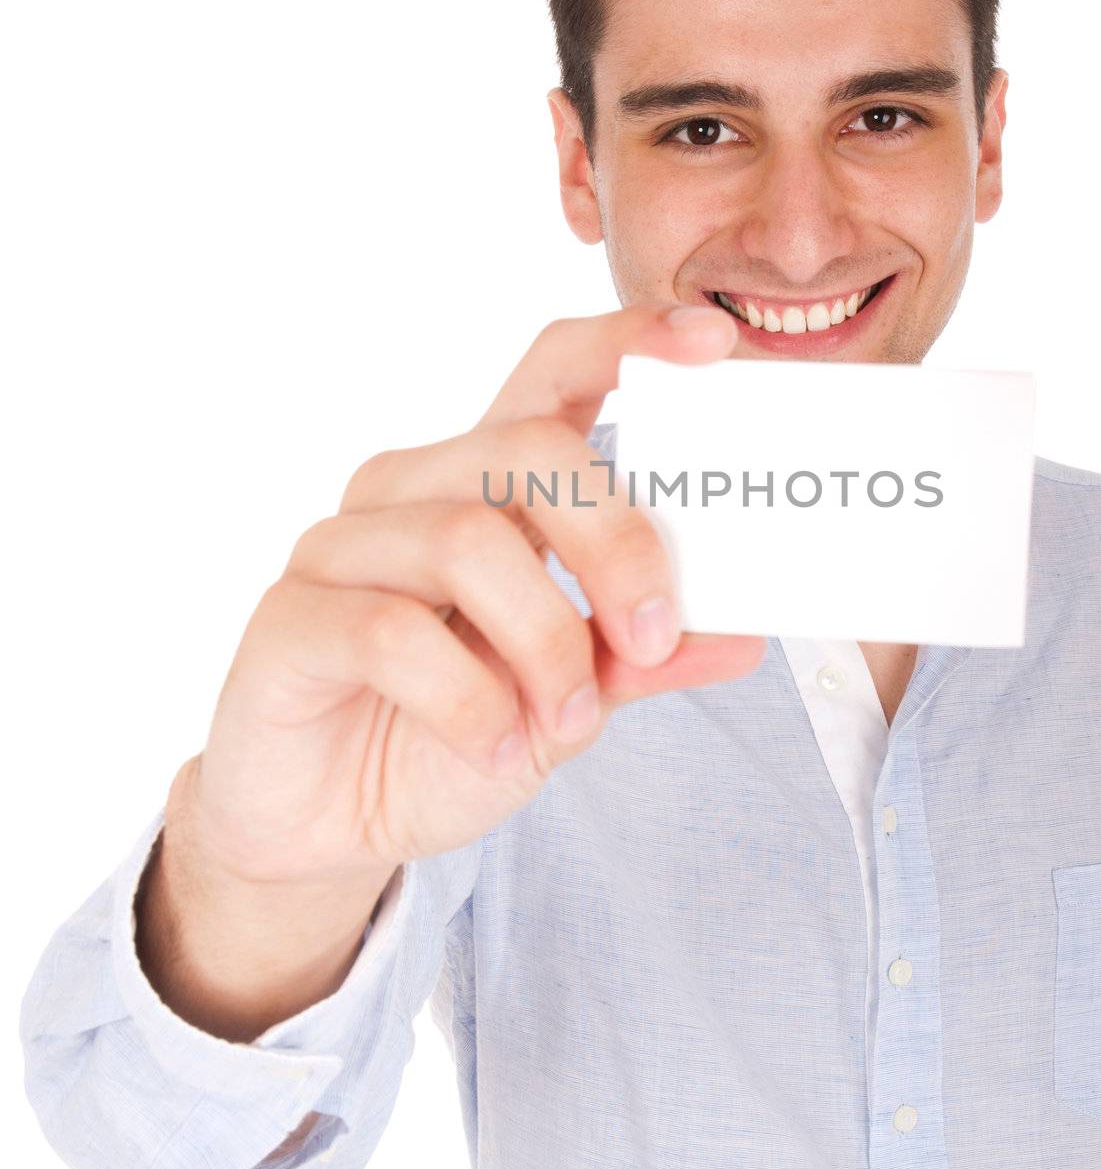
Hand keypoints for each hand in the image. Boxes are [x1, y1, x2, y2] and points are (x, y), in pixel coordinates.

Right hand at [168, 303, 763, 886]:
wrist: (330, 827)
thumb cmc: (449, 735)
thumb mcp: (572, 699)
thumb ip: (644, 657)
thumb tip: (744, 634)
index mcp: (487, 488)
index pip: (554, 376)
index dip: (629, 344)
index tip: (712, 342)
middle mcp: (413, 492)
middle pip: (528, 451)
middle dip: (615, 542)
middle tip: (654, 634)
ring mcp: (342, 547)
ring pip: (466, 543)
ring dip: (545, 644)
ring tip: (568, 720)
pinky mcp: (289, 617)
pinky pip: (391, 632)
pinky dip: (467, 701)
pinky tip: (490, 746)